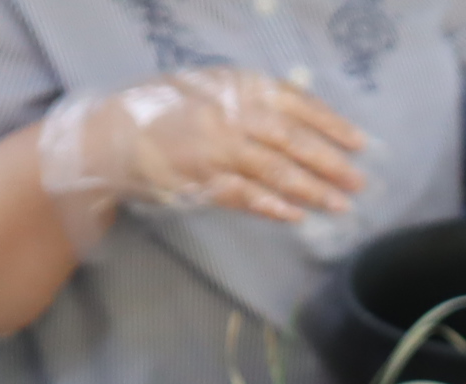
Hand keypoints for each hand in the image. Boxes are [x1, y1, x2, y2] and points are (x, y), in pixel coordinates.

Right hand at [38, 70, 366, 250]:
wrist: (107, 136)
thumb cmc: (158, 110)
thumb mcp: (205, 88)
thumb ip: (245, 99)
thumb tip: (294, 115)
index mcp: (233, 85)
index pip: (294, 102)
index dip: (330, 123)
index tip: (358, 142)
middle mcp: (228, 113)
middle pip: (292, 139)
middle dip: (330, 162)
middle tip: (359, 182)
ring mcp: (215, 148)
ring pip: (275, 170)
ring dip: (311, 190)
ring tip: (338, 205)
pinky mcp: (200, 180)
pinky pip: (245, 195)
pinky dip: (272, 205)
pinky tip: (295, 216)